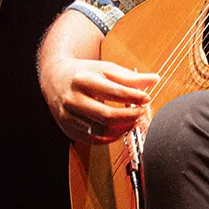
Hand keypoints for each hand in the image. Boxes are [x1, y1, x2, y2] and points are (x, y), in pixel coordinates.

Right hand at [41, 54, 157, 143]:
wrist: (54, 78)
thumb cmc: (84, 73)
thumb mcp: (105, 69)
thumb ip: (129, 77)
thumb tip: (154, 79)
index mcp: (81, 80)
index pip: (113, 91)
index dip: (133, 97)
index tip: (146, 98)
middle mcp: (72, 99)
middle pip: (106, 115)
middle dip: (129, 116)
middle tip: (142, 112)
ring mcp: (68, 116)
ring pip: (101, 131)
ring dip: (122, 129)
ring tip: (133, 121)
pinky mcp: (68, 129)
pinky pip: (94, 140)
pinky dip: (111, 137)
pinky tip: (121, 128)